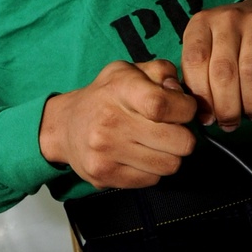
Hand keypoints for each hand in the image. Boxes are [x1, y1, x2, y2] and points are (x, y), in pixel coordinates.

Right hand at [39, 59, 196, 188]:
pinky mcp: (105, 175)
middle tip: (170, 129)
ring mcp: (106, 151)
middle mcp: (110, 121)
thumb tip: (183, 95)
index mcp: (120, 89)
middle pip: (178, 142)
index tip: (184, 110)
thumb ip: (162, 73)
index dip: (185, 110)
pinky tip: (140, 156)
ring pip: (170, 165)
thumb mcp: (129, 71)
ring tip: (155, 143)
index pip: (163, 105)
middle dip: (183, 135)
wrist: (65, 126)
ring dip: (170, 155)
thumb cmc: (105, 96)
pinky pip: (152, 180)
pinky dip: (152, 170)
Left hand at [181, 0, 251, 129]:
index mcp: (202, 23)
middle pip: (223, 72)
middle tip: (230, 123)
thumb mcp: (208, 46)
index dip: (200, 95)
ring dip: (251, 104)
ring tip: (250, 115)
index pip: (194, 62)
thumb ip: (199, 75)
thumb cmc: (233, 39)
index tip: (207, 117)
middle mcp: (228, 20)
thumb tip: (202, 116)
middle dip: (226, 107)